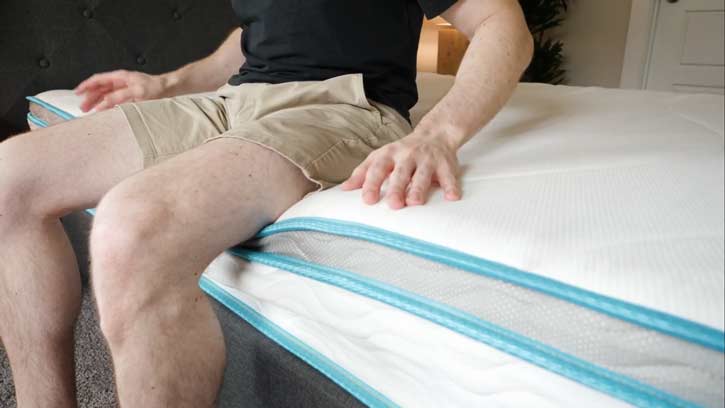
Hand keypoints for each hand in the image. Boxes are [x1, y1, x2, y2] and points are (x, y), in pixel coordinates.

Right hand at [74, 70, 168, 111]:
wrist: (170, 89)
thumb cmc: (156, 87)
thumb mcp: (136, 92)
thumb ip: (119, 97)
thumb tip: (103, 104)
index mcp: (120, 77)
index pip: (98, 80)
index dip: (86, 86)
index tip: (77, 92)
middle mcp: (121, 82)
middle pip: (100, 89)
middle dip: (90, 97)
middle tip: (83, 108)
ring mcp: (125, 90)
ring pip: (106, 95)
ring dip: (97, 102)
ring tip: (90, 111)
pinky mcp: (130, 97)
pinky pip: (114, 101)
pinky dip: (107, 106)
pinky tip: (104, 112)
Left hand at [341, 133, 461, 209]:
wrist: (435, 134)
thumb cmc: (402, 152)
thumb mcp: (381, 157)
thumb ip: (363, 173)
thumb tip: (344, 189)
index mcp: (389, 154)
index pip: (378, 168)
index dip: (372, 183)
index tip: (367, 200)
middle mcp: (408, 156)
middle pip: (401, 172)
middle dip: (396, 188)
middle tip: (393, 204)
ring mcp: (427, 159)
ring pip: (423, 174)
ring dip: (419, 188)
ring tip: (415, 202)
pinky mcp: (446, 164)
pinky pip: (449, 176)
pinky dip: (451, 186)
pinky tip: (452, 197)